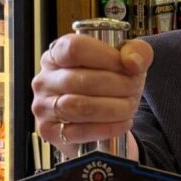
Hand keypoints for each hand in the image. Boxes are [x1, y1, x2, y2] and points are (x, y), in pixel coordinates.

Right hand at [31, 34, 153, 157]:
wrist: (99, 121)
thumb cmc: (108, 86)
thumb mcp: (125, 63)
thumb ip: (137, 51)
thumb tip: (132, 62)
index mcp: (56, 54)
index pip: (75, 48)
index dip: (107, 57)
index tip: (128, 67)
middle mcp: (44, 79)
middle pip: (82, 80)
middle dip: (118, 86)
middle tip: (134, 90)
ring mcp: (43, 107)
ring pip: (80, 107)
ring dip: (113, 108)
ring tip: (130, 107)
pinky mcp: (49, 132)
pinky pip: (80, 131)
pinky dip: (107, 128)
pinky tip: (123, 123)